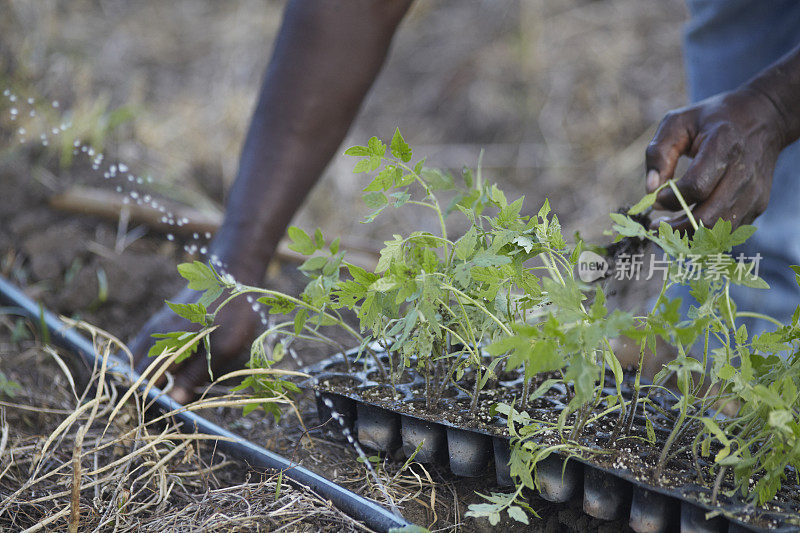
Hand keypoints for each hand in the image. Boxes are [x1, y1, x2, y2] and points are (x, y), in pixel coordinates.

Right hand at [129, 285, 258, 403]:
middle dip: (143, 394)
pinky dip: (147, 366)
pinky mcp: (156, 325)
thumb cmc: (232, 313)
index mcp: (169, 344)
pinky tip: (163, 374)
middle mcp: (154, 336)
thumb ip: (196, 374)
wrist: (228, 276)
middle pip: (135, 374)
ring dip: (144, 380)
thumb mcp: (223, 346)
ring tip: (160, 395)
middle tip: (159, 410)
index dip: (150, 403)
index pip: (146, 383)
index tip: (158, 417)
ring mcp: (153, 329)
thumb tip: (173, 401)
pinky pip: (142, 351)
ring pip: (136, 362)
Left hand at [645, 87, 786, 231]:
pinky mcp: (759, 204)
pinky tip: (690, 224)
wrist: (765, 118)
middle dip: (676, 227)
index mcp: (724, 145)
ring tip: (670, 227)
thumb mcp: (678, 122)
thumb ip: (658, 152)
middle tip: (656, 225)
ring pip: (719, 230)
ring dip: (689, 235)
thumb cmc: (712, 120)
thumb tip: (650, 190)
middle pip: (708, 216)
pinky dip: (707, 234)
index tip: (655, 198)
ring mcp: (754, 191)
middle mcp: (744, 171)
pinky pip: (730, 231)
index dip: (671, 199)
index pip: (696, 186)